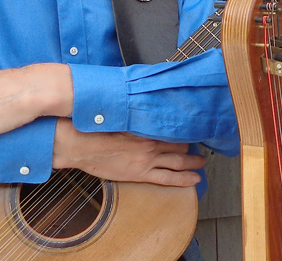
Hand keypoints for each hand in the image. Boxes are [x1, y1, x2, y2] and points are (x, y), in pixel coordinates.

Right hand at [53, 119, 205, 186]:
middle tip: (200, 146)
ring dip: (193, 162)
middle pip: (179, 145)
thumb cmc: (95, 128)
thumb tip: (143, 102)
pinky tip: (194, 179)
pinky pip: (167, 179)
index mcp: (146, 128)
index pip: (173, 128)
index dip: (185, 130)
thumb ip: (135, 113)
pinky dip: (183, 179)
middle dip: (191, 146)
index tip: (193, 128)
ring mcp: (146, 161)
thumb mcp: (119, 115)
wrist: (79, 145)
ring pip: (178, 162)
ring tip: (202, 163)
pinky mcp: (139, 174)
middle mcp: (150, 144)